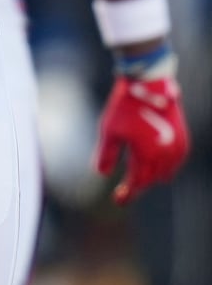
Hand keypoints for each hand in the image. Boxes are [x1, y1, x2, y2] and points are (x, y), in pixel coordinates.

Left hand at [95, 71, 189, 204]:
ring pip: (167, 173)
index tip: (118, 200)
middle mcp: (167, 154)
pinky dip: (164, 167)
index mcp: (148, 155)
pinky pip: (176, 162)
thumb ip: (106, 155)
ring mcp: (178, 147)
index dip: (128, 193)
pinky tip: (153, 164)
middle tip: (124, 190)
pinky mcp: (183, 138)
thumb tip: (102, 175)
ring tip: (137, 178)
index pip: (138, 182)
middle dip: (139, 186)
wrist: (149, 84)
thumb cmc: (125, 107)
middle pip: (152, 180)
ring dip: (153, 177)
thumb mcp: (109, 131)